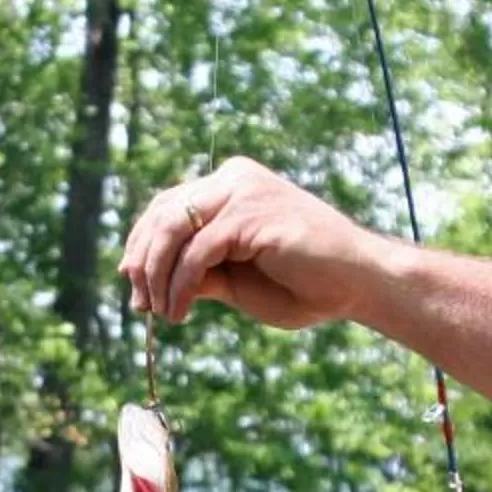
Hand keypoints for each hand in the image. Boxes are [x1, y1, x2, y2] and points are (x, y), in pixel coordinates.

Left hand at [119, 156, 392, 330]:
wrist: (358, 283)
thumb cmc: (306, 285)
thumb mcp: (236, 281)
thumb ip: (199, 272)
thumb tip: (149, 284)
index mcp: (232, 186)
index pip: (167, 206)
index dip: (141, 245)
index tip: (132, 285)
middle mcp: (233, 178)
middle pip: (162, 213)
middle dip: (142, 261)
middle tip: (141, 304)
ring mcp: (242, 191)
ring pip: (172, 229)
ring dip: (156, 275)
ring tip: (160, 312)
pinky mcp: (250, 213)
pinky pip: (196, 251)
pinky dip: (180, 285)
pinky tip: (180, 313)